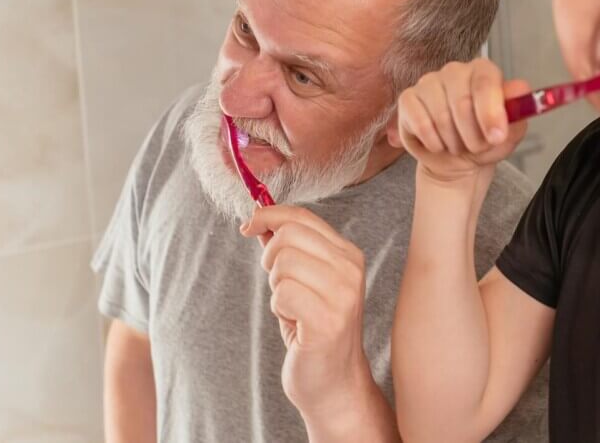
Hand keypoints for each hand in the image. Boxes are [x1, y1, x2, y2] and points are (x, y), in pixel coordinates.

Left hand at [241, 205, 373, 422]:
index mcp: (348, 255)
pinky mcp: (328, 320)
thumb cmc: (315, 333)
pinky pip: (282, 293)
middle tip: (280, 286)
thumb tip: (260, 219)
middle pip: (288, 234)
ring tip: (292, 309)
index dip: (269, 215)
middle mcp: (351, 269)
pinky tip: (295, 324)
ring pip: (283, 262)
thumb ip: (288, 249)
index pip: (302, 217)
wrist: (334, 384)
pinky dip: (279, 308)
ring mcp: (342, 294)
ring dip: (276, 287)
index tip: (249, 226)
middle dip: (270, 258)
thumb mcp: (303, 282)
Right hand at [392, 58, 529, 183]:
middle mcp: (455, 71)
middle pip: (462, 102)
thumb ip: (517, 111)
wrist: (458, 161)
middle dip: (472, 136)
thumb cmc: (484, 141)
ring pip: (440, 116)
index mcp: (483, 72)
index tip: (496, 137)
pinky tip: (438, 144)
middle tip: (476, 147)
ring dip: (453, 142)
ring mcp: (428, 82)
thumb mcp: (509, 133)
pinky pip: (420, 123)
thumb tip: (520, 89)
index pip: (485, 82)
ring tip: (458, 146)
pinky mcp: (408, 99)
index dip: (490, 112)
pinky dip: (433, 142)